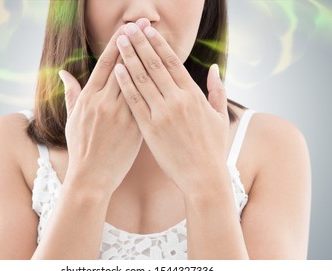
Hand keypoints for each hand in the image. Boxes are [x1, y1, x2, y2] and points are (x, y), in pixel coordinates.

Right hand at [59, 25, 142, 195]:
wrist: (92, 177)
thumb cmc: (80, 148)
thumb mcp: (71, 119)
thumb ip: (70, 93)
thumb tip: (63, 73)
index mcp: (89, 98)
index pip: (106, 64)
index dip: (118, 44)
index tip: (127, 28)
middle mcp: (105, 103)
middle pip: (125, 67)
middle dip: (136, 43)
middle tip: (146, 24)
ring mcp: (122, 115)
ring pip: (139, 82)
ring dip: (150, 59)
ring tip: (158, 42)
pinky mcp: (136, 128)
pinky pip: (149, 103)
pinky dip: (157, 87)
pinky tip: (166, 74)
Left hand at [114, 23, 229, 193]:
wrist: (202, 177)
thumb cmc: (213, 147)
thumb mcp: (219, 116)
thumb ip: (217, 90)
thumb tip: (213, 68)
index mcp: (194, 95)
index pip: (173, 62)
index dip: (159, 44)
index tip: (148, 30)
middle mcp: (177, 101)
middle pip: (155, 65)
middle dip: (141, 44)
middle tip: (129, 28)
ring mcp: (162, 114)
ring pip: (142, 79)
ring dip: (129, 58)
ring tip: (120, 42)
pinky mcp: (149, 129)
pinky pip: (135, 102)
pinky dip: (126, 84)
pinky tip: (117, 70)